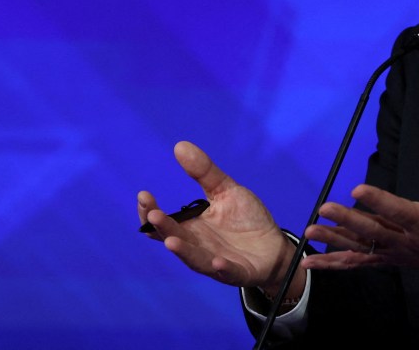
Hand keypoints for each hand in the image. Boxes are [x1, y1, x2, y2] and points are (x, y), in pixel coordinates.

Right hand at [137, 141, 303, 295]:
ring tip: (171, 242)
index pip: (164, 222)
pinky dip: (222, 268)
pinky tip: (217, 262)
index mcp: (191, 227)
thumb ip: (204, 172)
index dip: (149, 211)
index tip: (144, 194)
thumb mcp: (225, 190)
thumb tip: (179, 145)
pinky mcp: (238, 272)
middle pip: (175, 238)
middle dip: (163, 228)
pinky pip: (228, 272)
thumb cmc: (245, 219)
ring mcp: (216, 261)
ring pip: (195, 259)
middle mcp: (198, 246)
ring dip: (183, 251)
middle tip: (152, 215)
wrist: (274, 246)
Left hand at [302, 165, 418, 282]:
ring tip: (309, 232)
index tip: (358, 189)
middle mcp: (406, 241)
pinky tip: (310, 262)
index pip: (399, 212)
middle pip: (373, 231)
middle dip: (347, 220)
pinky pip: (358, 262)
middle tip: (324, 208)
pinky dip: (333, 263)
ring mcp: (394, 253)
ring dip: (333, 241)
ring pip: (360, 248)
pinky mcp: (387, 258)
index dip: (379, 201)